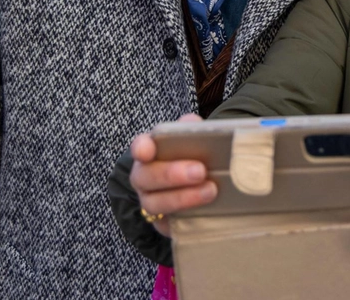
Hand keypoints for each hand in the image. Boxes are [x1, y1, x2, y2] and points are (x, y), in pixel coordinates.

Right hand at [130, 113, 218, 236]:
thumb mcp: (192, 139)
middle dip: (171, 174)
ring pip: (154, 203)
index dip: (141, 148)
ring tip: (210, 191)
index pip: (139, 147)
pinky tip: (205, 212)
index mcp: (150, 152)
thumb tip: (193, 124)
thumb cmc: (192, 156)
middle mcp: (144, 177)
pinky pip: (167, 225)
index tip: (148, 150)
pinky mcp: (162, 223)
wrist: (198, 186)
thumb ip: (190, 129)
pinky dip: (184, 217)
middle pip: (146, 177)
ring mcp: (150, 201)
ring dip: (182, 197)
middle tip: (200, 171)